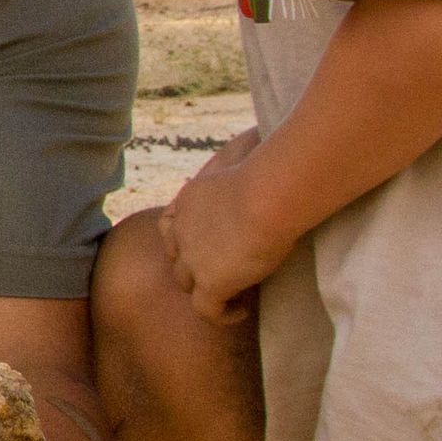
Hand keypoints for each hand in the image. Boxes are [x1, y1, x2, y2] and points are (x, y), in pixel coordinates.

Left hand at [160, 128, 290, 323]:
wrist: (268, 194)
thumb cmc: (267, 165)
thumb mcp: (249, 148)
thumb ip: (248, 144)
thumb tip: (263, 126)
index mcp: (190, 198)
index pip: (173, 220)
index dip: (184, 234)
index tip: (209, 242)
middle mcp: (182, 229)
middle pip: (175, 254)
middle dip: (192, 264)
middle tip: (221, 272)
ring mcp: (193, 259)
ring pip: (186, 282)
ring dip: (205, 290)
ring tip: (232, 295)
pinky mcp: (210, 283)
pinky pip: (206, 310)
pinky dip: (220, 314)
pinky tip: (240, 311)